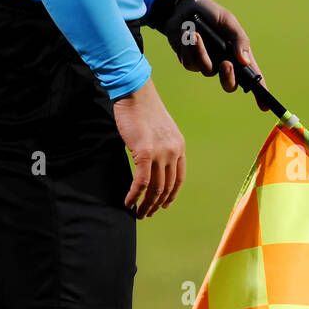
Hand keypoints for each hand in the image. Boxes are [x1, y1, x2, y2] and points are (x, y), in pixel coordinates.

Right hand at [112, 79, 185, 216]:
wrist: (136, 94)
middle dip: (156, 204)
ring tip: (138, 213)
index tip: (164, 205)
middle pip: (167, 187)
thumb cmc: (143, 110)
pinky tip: (129, 202)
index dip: (171, 195)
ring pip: (155, 188)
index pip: (178, 179)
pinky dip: (135, 195)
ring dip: (146, 204)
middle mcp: (173, 152)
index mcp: (179, 147)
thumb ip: (161, 148)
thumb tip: (152, 164)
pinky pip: (141, 182)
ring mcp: (160, 153)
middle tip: (146, 214)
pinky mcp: (144, 153)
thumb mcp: (160, 131)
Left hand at [162, 0, 270, 110]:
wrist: (182, 7)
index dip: (260, 92)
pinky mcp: (190, 62)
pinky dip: (189, 48)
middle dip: (228, 77)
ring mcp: (207, 63)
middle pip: (229, 84)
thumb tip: (245, 61)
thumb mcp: (228, 21)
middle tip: (226, 64)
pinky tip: (187, 34)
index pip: (252, 76)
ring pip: (207, 70)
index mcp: (238, 53)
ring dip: (201, 52)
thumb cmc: (210, 12)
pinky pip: (191, 63)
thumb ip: (239, 39)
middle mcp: (224, 62)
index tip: (265, 106)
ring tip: (196, 34)